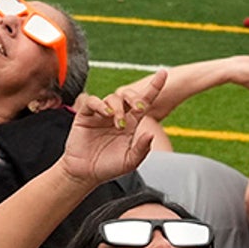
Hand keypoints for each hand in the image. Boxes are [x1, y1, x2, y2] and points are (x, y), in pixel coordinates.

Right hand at [59, 70, 167, 184]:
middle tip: (139, 108)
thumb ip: (141, 149)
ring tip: (118, 124)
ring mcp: (101, 114)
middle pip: (128, 95)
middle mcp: (117, 115)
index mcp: (131, 123)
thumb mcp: (130, 161)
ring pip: (112, 98)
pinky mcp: (86, 115)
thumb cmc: (108, 167)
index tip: (163, 73)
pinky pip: (93, 101)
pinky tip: (106, 114)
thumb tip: (150, 134)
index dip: (154, 87)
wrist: (85, 174)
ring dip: (118, 108)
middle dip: (135, 97)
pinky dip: (100, 104)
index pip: (144, 101)